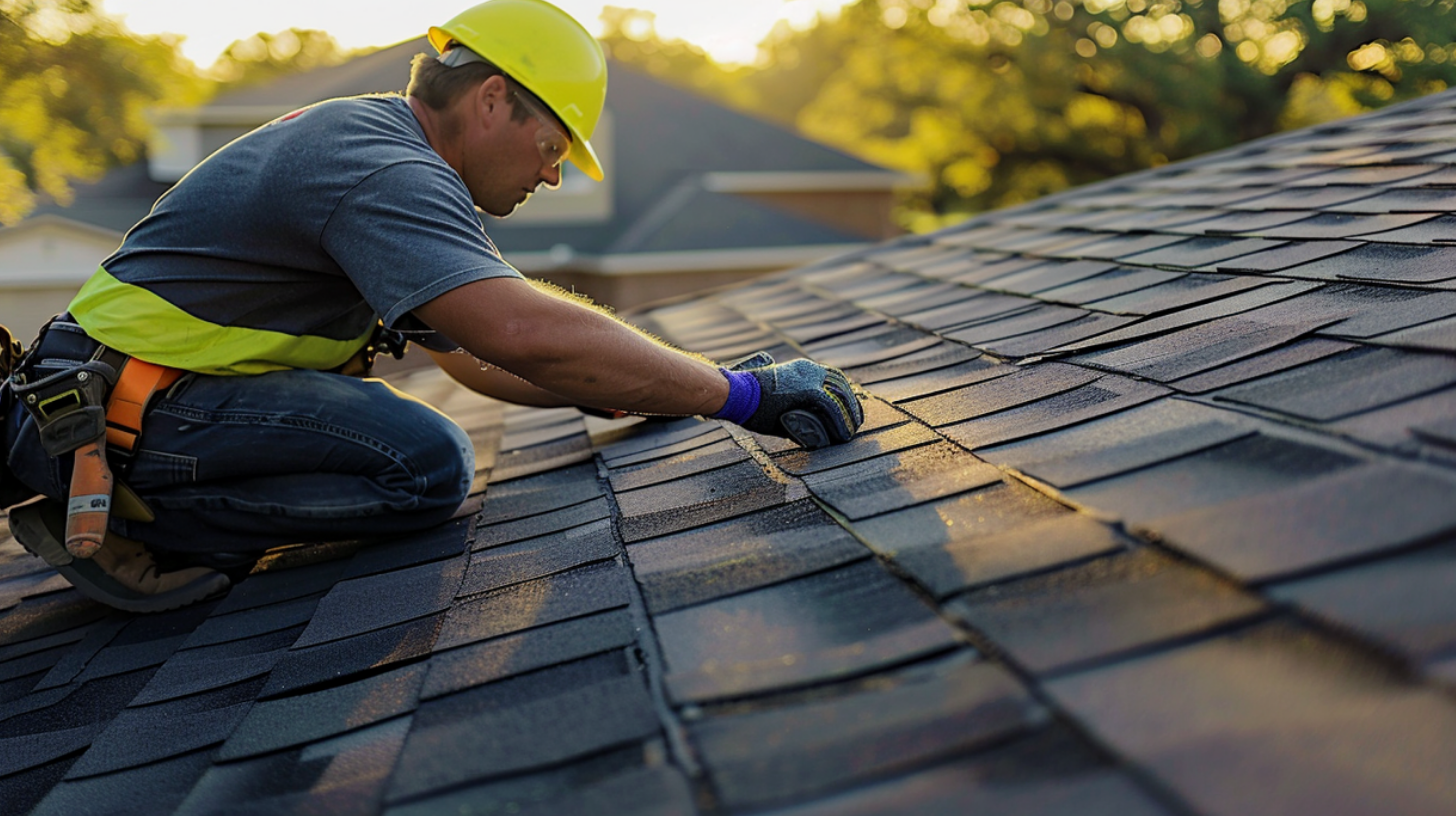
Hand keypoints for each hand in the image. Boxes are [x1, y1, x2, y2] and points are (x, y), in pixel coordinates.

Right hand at [726, 353, 862, 447]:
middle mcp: (810, 369)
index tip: (847, 409)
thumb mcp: (775, 399)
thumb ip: (791, 408)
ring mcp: (810, 378)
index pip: (832, 378)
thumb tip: (802, 427)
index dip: (843, 394)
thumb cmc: (749, 398)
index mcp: (802, 369)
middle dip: (851, 404)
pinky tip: (843, 434)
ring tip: (851, 432)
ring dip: (849, 415)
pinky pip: (832, 407)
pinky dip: (841, 421)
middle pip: (842, 384)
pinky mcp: (808, 390)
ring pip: (841, 396)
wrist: (737, 392)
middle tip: (855, 421)